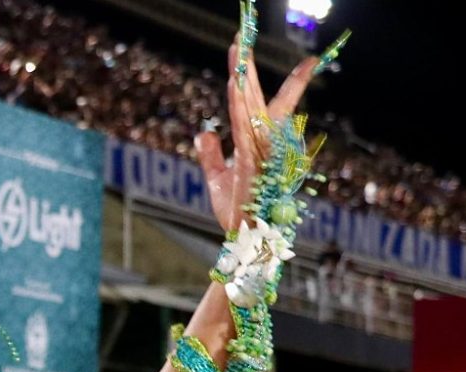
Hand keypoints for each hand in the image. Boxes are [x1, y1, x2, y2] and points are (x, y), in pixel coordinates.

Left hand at [195, 41, 317, 231]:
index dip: (249, 78)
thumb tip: (204, 131)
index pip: (252, 103)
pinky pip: (244, 129)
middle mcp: (262, 142)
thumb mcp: (216, 180)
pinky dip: (239, 107)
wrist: (243, 240)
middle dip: (247, 67)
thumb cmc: (237, 213)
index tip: (245, 52)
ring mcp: (260, 151)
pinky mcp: (252, 163)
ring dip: (243, 78)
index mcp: (254, 143)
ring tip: (238, 51)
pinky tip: (233, 87)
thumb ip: (210, 154)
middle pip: (255, 96)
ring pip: (250, 106)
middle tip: (241, 37)